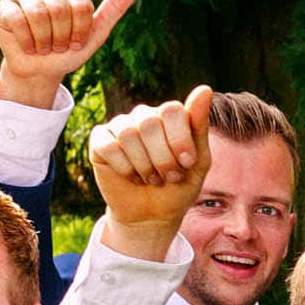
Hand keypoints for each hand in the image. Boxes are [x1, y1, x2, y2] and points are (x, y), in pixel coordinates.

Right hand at [0, 0, 137, 109]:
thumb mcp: (94, 35)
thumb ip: (112, 11)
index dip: (80, 31)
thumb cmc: (68, 52)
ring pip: (38, 14)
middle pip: (59, 9)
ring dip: (44, 41)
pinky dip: (27, 41)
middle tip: (58, 47)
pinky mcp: (5, 6)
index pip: (81, 6)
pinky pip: (18, 20)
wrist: (41, 71)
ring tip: (43, 48)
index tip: (76, 43)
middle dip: (61, 37)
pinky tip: (28, 47)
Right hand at [90, 86, 213, 256]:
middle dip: (163, 158)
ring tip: (150, 178)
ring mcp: (120, 126)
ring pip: (128, 134)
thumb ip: (199, 126)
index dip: (180, 140)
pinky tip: (131, 177)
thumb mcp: (197, 162)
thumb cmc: (178, 187)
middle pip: (149, 122)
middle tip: (167, 177)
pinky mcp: (99, 140)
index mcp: (169, 117)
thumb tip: (205, 88)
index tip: (186, 163)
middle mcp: (143, 116)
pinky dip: (125, 168)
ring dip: (144, 165)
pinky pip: (110, 146)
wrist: (152, 216)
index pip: (172, 110)